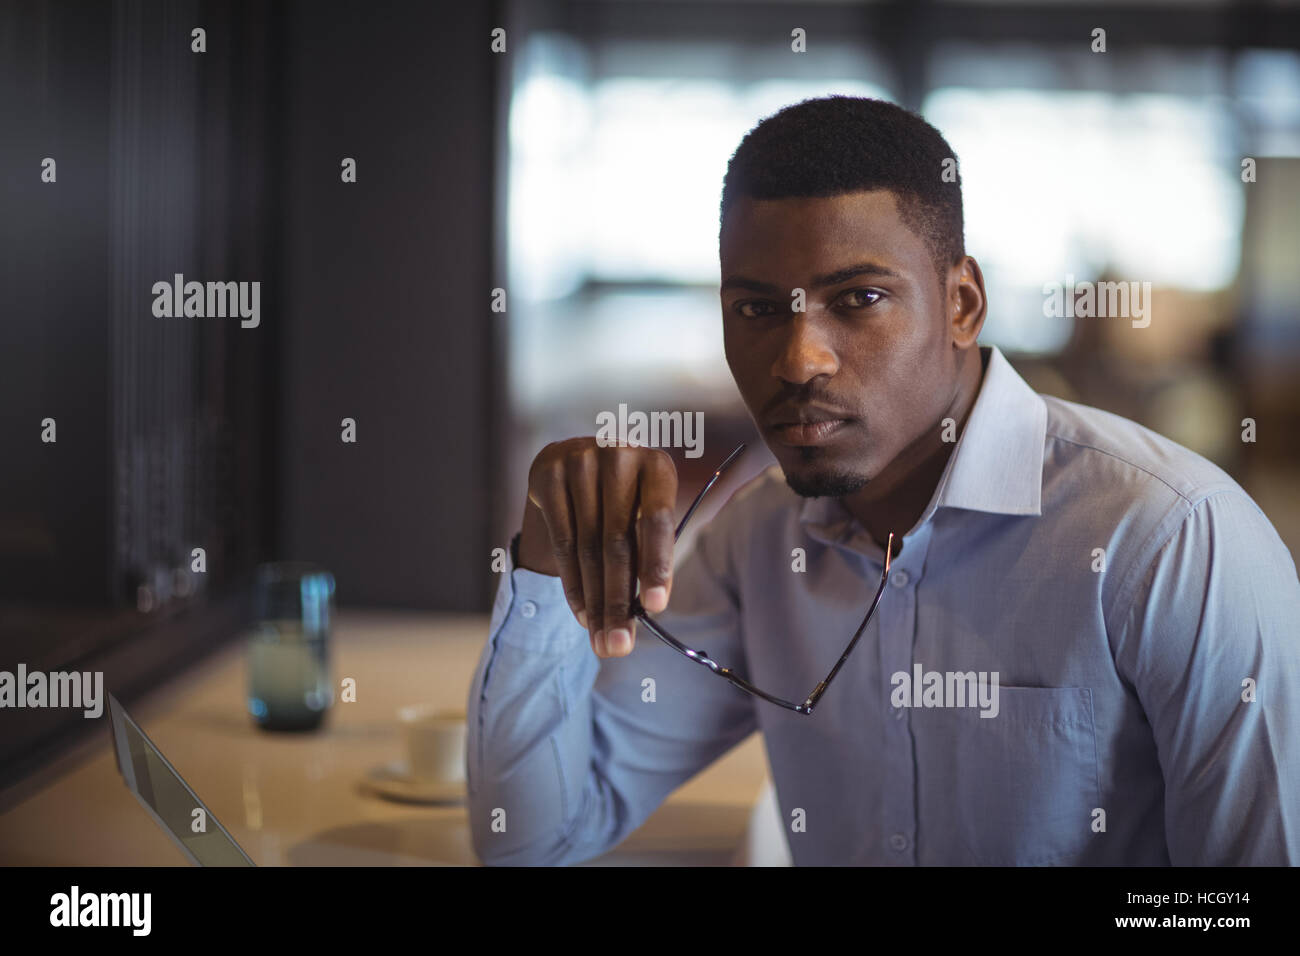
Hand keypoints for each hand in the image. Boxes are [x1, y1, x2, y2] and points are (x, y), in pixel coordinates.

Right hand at [518, 438, 677, 658]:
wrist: (581, 463)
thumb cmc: (627, 500)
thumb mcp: (646, 515)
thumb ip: (649, 551)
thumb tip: (647, 610)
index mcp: (657, 466)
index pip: (657, 521)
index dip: (656, 565)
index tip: (655, 608)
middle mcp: (618, 455)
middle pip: (617, 542)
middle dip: (618, 600)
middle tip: (619, 645)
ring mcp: (579, 460)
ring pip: (586, 548)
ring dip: (595, 602)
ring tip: (602, 641)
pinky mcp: (547, 472)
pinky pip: (561, 542)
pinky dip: (573, 585)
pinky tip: (582, 614)